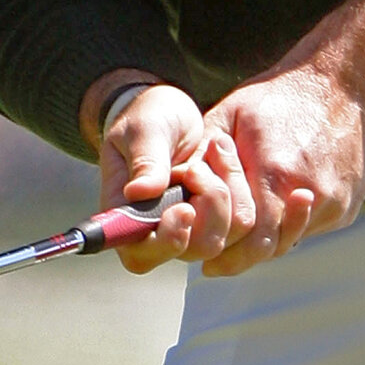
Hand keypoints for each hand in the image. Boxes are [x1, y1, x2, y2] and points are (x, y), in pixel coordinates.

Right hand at [89, 79, 255, 274]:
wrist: (169, 111)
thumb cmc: (147, 118)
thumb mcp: (143, 130)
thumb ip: (144, 160)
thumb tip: (138, 192)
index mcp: (126, 214)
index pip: (139, 253)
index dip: (165, 243)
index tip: (185, 209)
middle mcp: (155, 229)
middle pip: (188, 251)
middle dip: (206, 211)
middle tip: (196, 168)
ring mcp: (187, 226)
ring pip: (218, 239)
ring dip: (223, 194)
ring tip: (210, 153)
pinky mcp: (213, 217)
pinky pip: (238, 220)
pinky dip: (238, 186)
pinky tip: (223, 155)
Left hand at [199, 0, 364, 277]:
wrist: (344, 82)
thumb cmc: (281, 96)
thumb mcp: (232, 113)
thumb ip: (205, 154)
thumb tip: (175, 186)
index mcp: (274, 171)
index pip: (245, 237)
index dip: (224, 254)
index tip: (208, 263)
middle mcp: (308, 192)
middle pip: (270, 248)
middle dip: (242, 257)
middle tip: (219, 262)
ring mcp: (334, 201)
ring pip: (292, 239)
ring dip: (268, 239)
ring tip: (248, 230)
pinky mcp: (348, 204)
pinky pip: (314, 227)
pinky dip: (292, 223)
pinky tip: (281, 203)